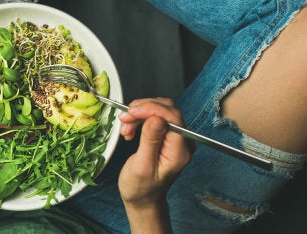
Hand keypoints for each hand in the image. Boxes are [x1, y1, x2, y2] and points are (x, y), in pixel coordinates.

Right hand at [117, 98, 191, 232]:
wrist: (142, 197)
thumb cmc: (141, 187)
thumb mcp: (142, 166)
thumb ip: (150, 141)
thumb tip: (157, 119)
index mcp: (179, 151)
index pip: (172, 117)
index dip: (151, 109)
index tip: (131, 112)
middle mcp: (182, 141)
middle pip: (167, 110)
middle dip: (142, 110)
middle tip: (124, 119)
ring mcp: (176, 137)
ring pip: (160, 110)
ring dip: (139, 113)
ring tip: (125, 127)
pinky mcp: (167, 135)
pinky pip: (156, 116)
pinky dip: (140, 118)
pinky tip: (131, 128)